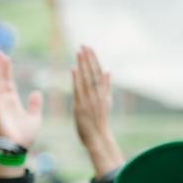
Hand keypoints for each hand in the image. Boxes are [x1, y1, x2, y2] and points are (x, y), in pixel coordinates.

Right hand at [0, 51, 42, 150]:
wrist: (19, 148)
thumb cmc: (25, 136)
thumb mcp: (34, 118)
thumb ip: (34, 105)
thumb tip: (37, 92)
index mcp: (12, 102)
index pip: (9, 83)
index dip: (7, 71)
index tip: (6, 59)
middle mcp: (4, 102)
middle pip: (1, 80)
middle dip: (0, 67)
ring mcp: (0, 105)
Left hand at [71, 46, 123, 177]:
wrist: (98, 138)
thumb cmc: (100, 121)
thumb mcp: (106, 102)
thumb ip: (106, 86)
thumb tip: (108, 70)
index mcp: (103, 93)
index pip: (99, 72)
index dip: (94, 59)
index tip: (89, 47)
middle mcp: (98, 95)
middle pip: (93, 73)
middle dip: (88, 58)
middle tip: (83, 44)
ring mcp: (90, 101)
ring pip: (86, 79)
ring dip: (83, 64)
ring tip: (79, 51)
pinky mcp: (81, 107)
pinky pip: (79, 91)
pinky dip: (77, 79)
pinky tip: (74, 68)